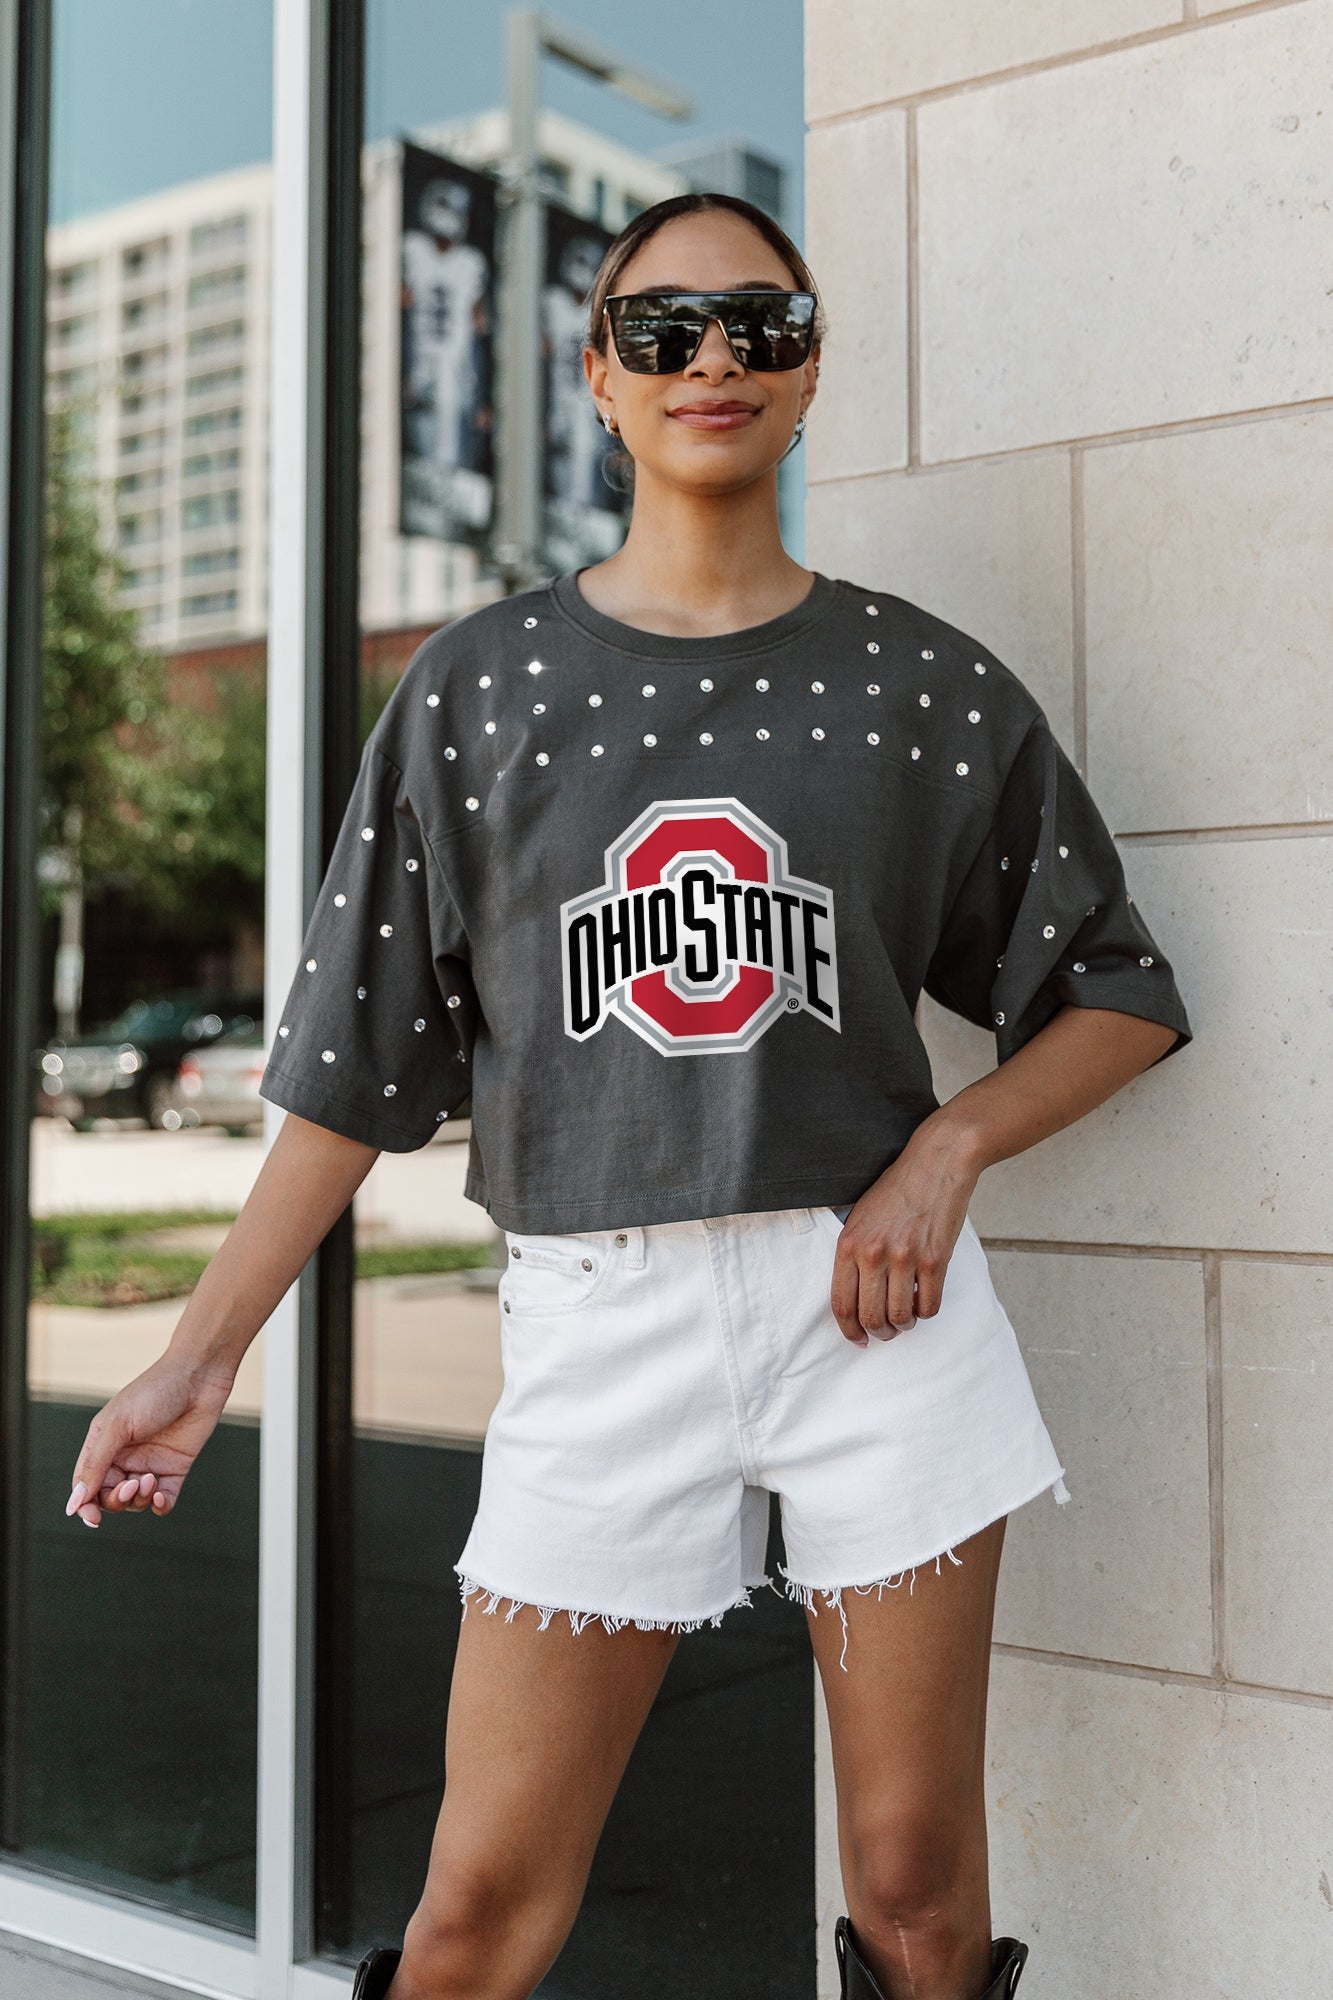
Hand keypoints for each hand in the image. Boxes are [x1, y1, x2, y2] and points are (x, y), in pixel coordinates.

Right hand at [63, 1358, 233, 1527]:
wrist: (199, 1375)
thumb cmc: (154, 1391)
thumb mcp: (117, 1426)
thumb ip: (95, 1464)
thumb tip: (74, 1501)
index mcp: (103, 1443)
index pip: (86, 1484)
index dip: (85, 1505)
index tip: (93, 1519)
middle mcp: (125, 1456)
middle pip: (111, 1496)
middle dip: (117, 1500)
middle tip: (132, 1486)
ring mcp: (151, 1462)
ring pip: (136, 1501)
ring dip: (139, 1499)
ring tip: (150, 1480)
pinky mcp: (176, 1466)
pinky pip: (164, 1498)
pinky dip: (161, 1505)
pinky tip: (160, 1497)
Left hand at [830, 1118, 981, 1347]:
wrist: (936, 1163)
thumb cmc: (896, 1189)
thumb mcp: (859, 1216)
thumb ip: (853, 1253)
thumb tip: (854, 1297)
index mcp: (850, 1244)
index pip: (842, 1303)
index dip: (849, 1330)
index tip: (858, 1339)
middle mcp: (874, 1254)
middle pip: (871, 1317)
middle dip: (879, 1332)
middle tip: (886, 1331)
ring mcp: (905, 1258)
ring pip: (901, 1317)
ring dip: (904, 1325)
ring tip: (906, 1318)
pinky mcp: (935, 1259)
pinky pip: (930, 1305)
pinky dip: (926, 1311)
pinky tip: (924, 1300)